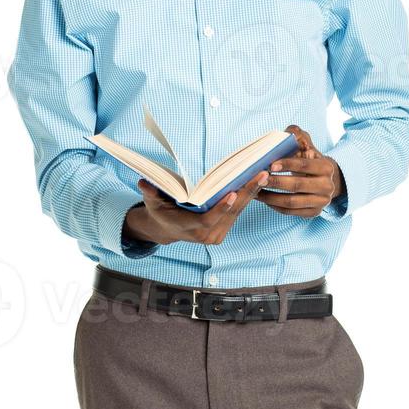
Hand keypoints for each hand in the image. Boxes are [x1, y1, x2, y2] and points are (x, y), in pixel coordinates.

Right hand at [131, 168, 270, 245]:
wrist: (166, 229)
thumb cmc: (161, 212)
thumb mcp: (153, 203)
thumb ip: (151, 194)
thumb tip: (143, 182)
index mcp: (190, 228)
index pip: (209, 220)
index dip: (222, 208)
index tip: (233, 194)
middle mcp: (207, 234)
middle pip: (231, 213)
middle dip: (247, 193)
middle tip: (261, 175)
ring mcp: (217, 234)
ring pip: (239, 211)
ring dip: (253, 192)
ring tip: (264, 174)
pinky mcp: (224, 230)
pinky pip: (239, 212)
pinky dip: (249, 197)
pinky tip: (259, 181)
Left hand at [256, 124, 345, 218]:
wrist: (323, 180)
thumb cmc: (309, 159)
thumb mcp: (306, 144)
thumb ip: (297, 135)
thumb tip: (288, 132)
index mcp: (326, 167)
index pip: (304, 166)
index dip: (287, 164)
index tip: (270, 164)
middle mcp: (327, 186)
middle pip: (297, 185)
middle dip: (275, 182)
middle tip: (258, 178)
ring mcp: (321, 202)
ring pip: (292, 202)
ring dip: (270, 197)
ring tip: (255, 190)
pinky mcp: (313, 213)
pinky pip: (290, 212)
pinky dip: (274, 206)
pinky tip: (263, 199)